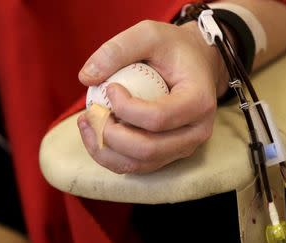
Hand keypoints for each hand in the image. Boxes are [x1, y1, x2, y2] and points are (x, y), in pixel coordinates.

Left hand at [77, 20, 228, 173]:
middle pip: (148, 149)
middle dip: (110, 135)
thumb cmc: (175, 49)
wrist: (197, 64)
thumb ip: (118, 50)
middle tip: (92, 112)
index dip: (125, 108)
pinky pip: (137, 166)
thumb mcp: (150, 33)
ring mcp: (184, 147)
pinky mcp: (170, 154)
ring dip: (106, 149)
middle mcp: (196, 132)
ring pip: (140, 164)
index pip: (158, 119)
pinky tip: (96, 133)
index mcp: (199, 102)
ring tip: (87, 123)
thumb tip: (86, 79)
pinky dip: (110, 155)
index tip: (110, 88)